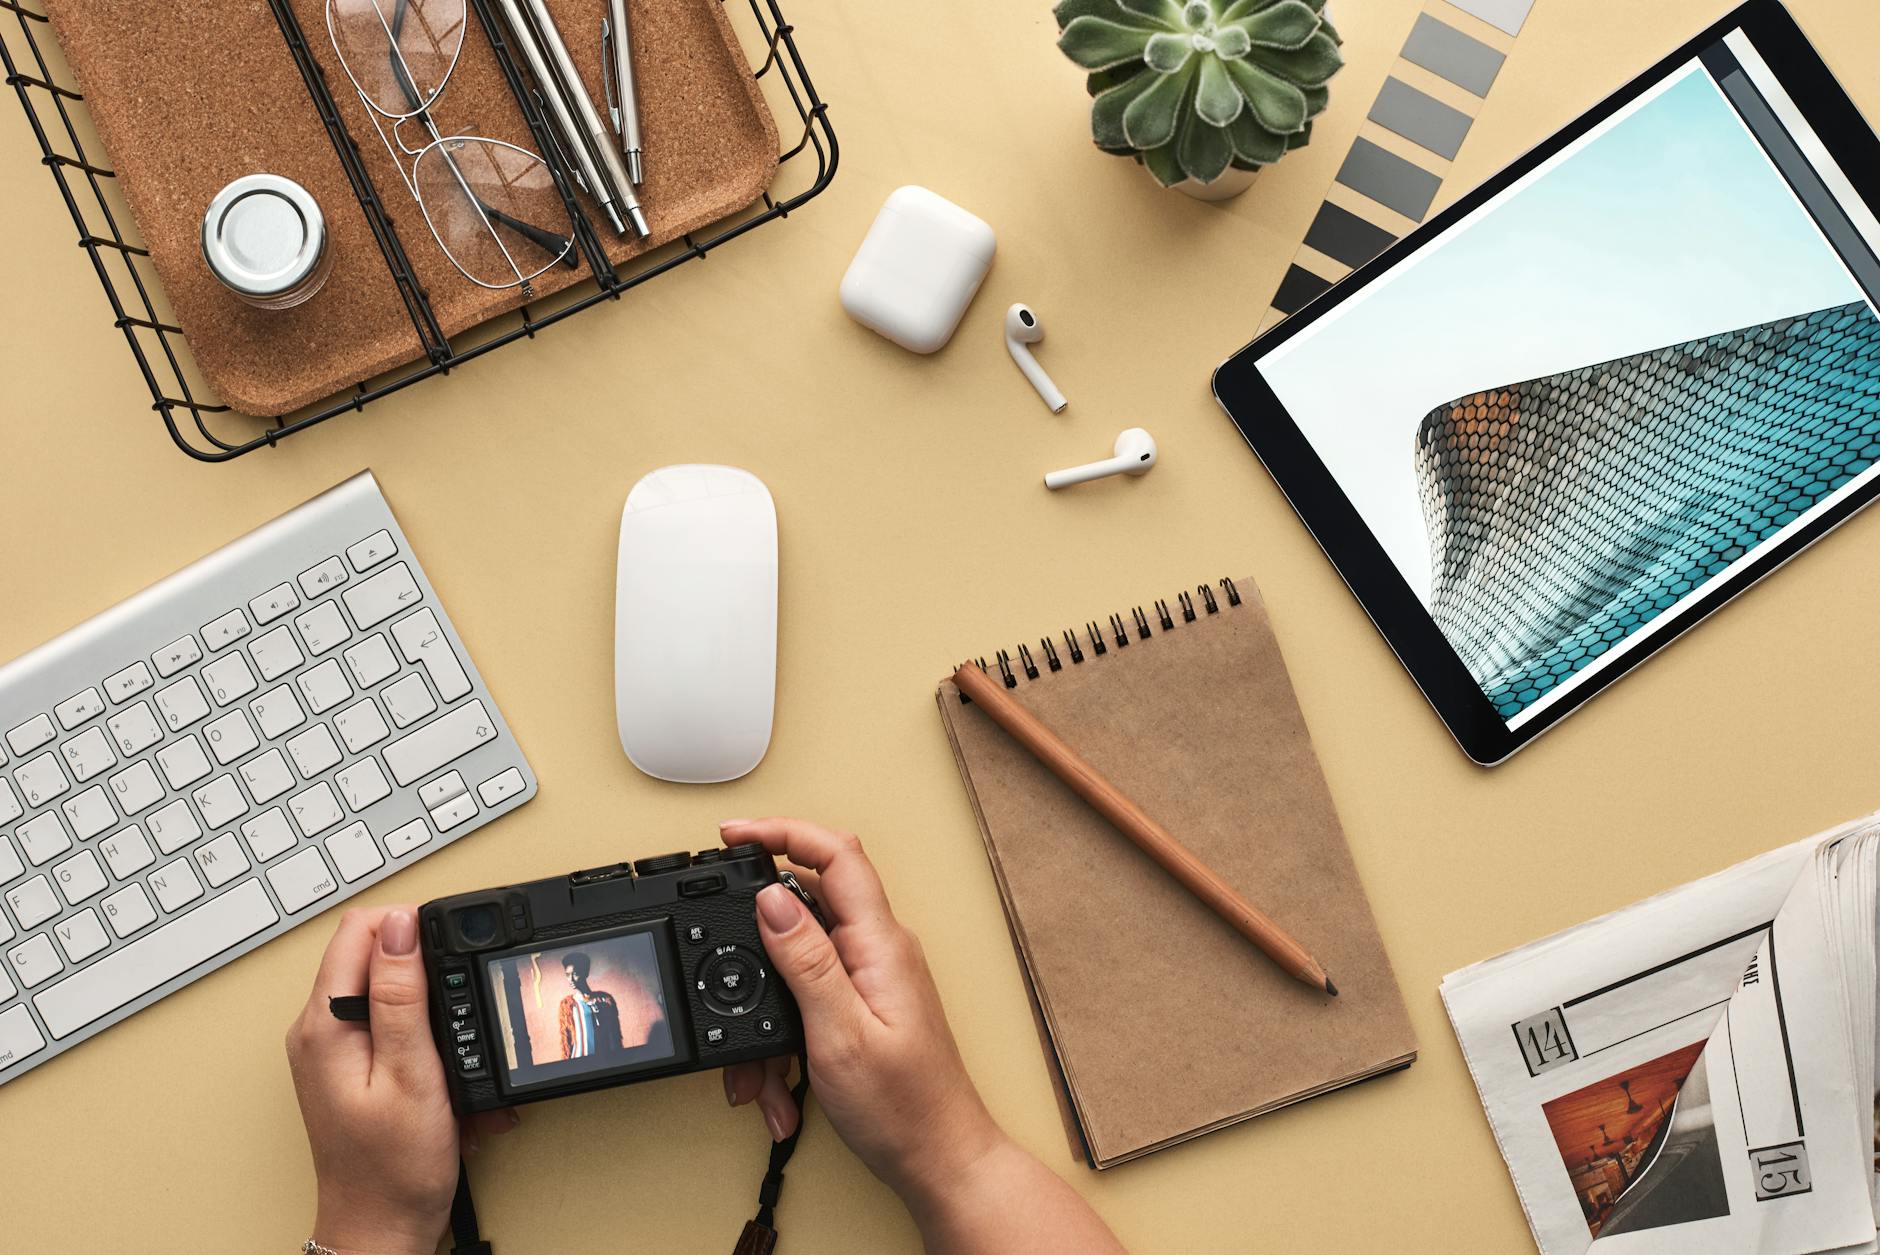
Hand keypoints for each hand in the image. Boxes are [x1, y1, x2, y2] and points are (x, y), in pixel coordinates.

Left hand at [285, 906, 517, 1254]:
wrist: (383, 1228)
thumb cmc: (393, 1168)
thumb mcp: (411, 1072)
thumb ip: (402, 995)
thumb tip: (399, 926)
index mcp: (324, 1024)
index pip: (359, 930)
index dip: (410, 928)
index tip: (447, 954)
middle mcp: (317, 1030)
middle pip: (375, 955)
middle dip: (428, 972)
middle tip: (456, 1013)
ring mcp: (332, 1048)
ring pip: (389, 990)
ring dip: (434, 1010)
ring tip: (452, 1052)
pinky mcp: (351, 1064)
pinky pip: (393, 1025)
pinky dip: (428, 1039)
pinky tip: (444, 1071)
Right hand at [717, 820, 1124, 1253]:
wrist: (939, 1162)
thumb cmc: (905, 1109)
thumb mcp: (839, 1033)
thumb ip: (805, 960)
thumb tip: (773, 898)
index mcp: (880, 943)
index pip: (836, 854)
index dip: (783, 832)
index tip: (734, 836)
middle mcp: (879, 950)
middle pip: (804, 906)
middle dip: (754, 948)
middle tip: (722, 977)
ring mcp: (870, 977)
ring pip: (794, 965)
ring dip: (764, 1019)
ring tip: (760, 1076)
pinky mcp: (861, 1005)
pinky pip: (805, 1001)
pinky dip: (781, 1043)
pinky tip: (780, 1085)